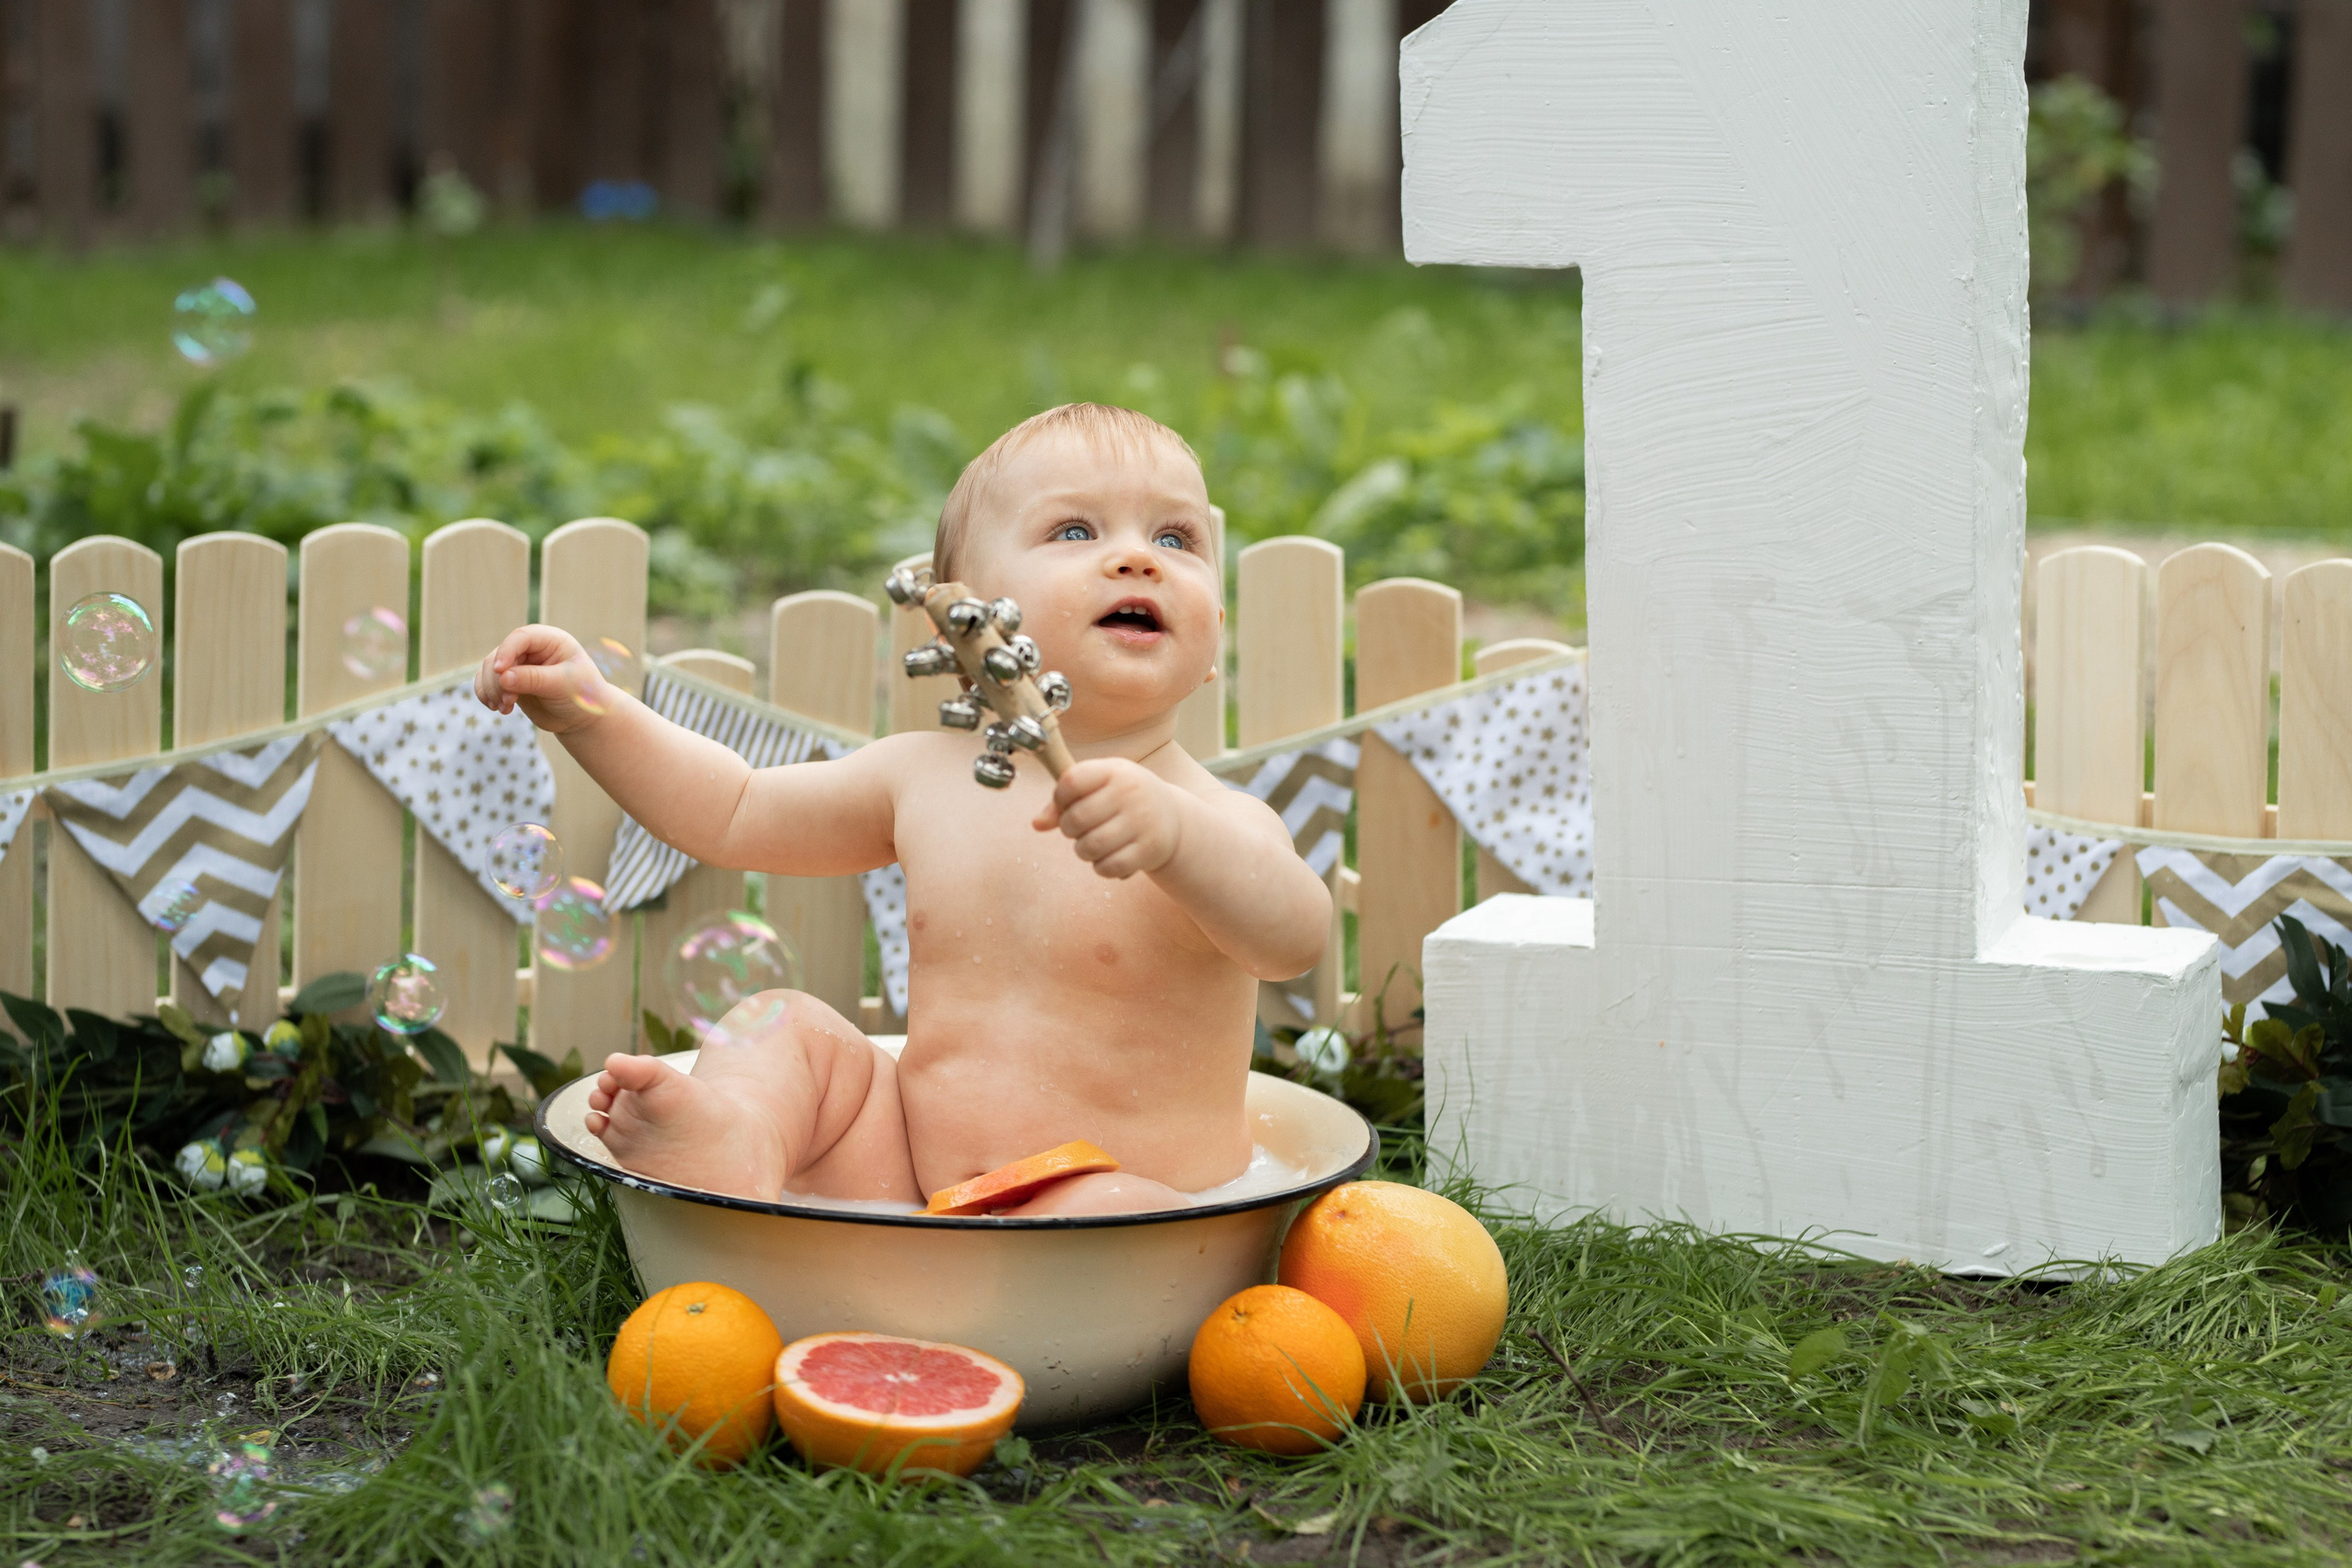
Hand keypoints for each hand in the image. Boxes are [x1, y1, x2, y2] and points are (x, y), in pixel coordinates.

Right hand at [474, 625, 617, 733]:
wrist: (583, 718)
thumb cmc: (582, 695)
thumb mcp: (562, 685)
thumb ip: (533, 679)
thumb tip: (503, 676)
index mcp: (550, 640)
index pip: (521, 636)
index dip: (507, 651)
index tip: (499, 671)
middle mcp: (532, 649)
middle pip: (500, 655)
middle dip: (498, 679)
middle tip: (508, 701)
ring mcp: (519, 665)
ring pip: (489, 669)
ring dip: (492, 689)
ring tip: (505, 708)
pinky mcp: (510, 682)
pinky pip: (487, 683)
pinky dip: (487, 695)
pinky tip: (497, 708)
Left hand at [1033, 758, 1183, 878]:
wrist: (1171, 818)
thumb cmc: (1124, 798)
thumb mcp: (1100, 787)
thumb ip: (1065, 801)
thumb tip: (1037, 824)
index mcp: (1115, 771)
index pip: (1070, 781)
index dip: (1059, 798)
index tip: (1067, 804)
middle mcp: (1130, 793)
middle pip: (1075, 819)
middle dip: (1069, 829)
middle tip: (1080, 829)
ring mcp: (1142, 822)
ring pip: (1088, 847)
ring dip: (1083, 850)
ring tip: (1093, 843)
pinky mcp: (1148, 850)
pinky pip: (1107, 867)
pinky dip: (1101, 867)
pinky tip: (1110, 856)